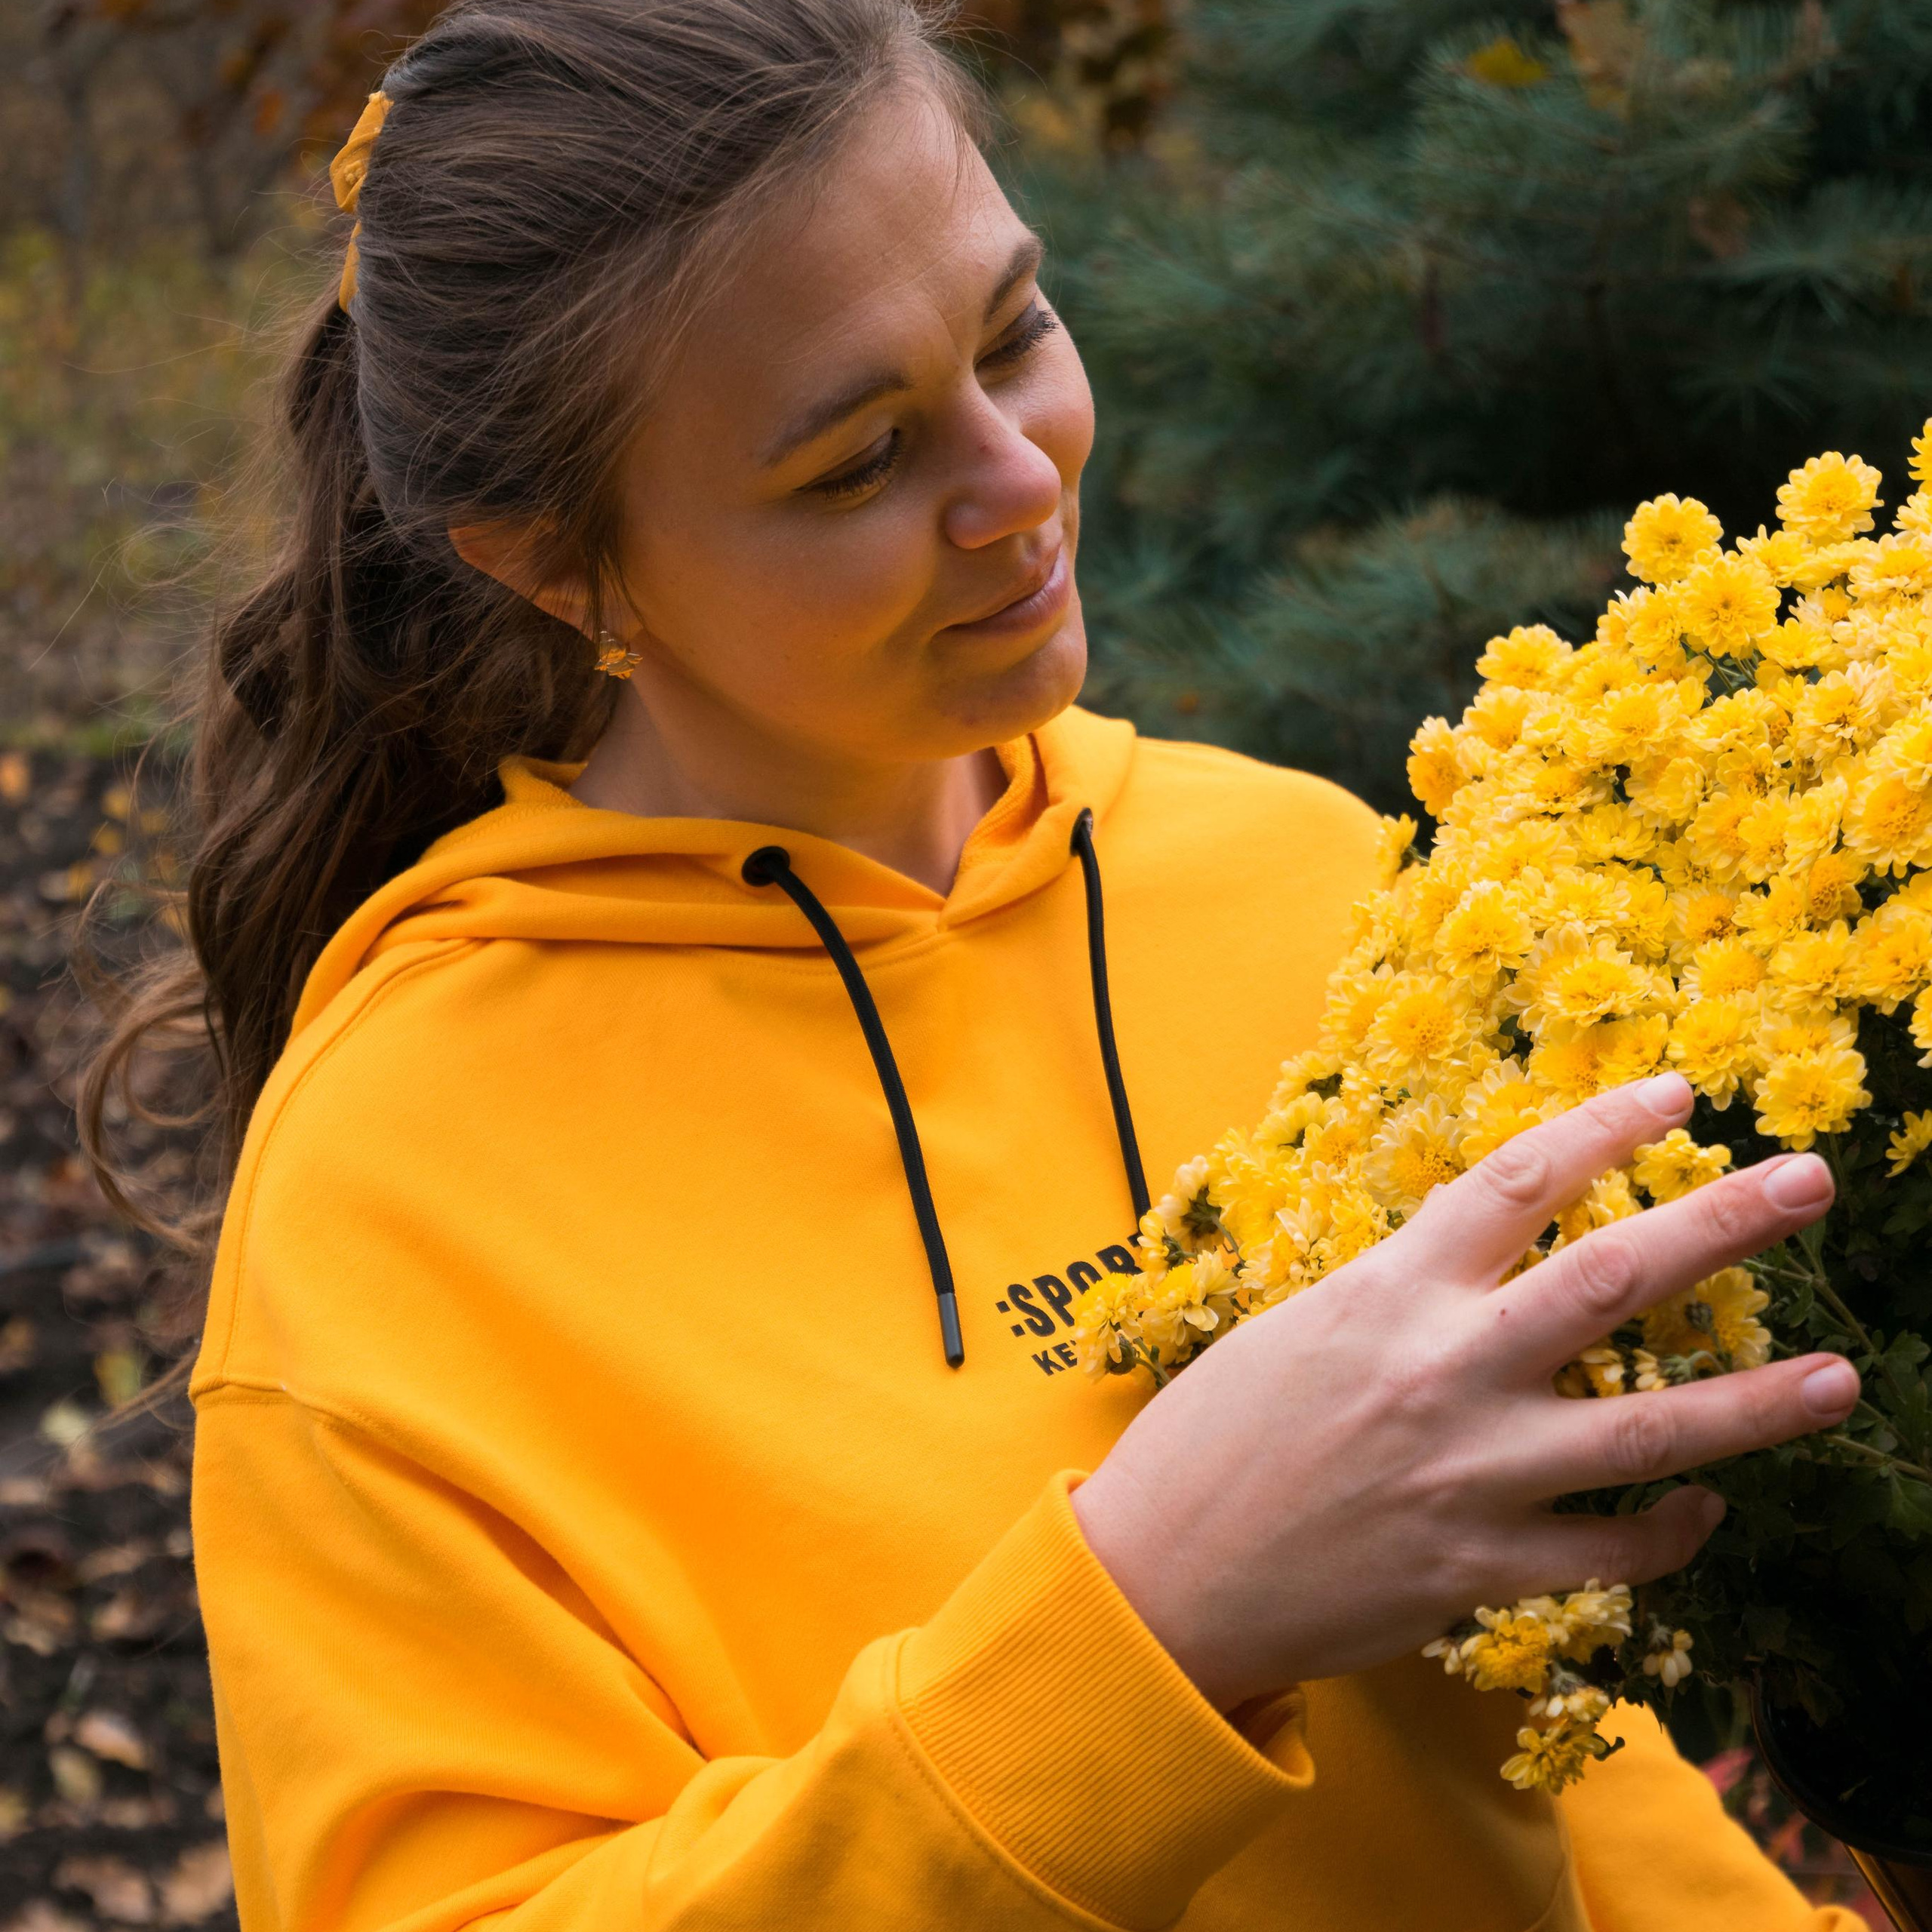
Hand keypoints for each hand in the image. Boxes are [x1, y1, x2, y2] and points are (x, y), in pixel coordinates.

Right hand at [1069, 1072, 1859, 1711]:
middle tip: (1811, 1182)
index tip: (1674, 1096)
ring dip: (1756, 1405)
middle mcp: (1442, 1371)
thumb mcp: (1296, 1329)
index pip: (1517, 1181)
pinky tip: (1705, 1510)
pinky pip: (1610, 1554)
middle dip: (1723, 1224)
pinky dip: (1670, 1532)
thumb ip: (1397, 1297)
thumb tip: (1478, 1269)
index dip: (1604, 1128)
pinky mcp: (1479, 1572)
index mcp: (1386, 1292)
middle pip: (1611, 1280)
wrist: (1159, 1576)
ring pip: (1646, 1433)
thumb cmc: (1211, 1439)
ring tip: (1841, 1380)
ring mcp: (1470, 1475)